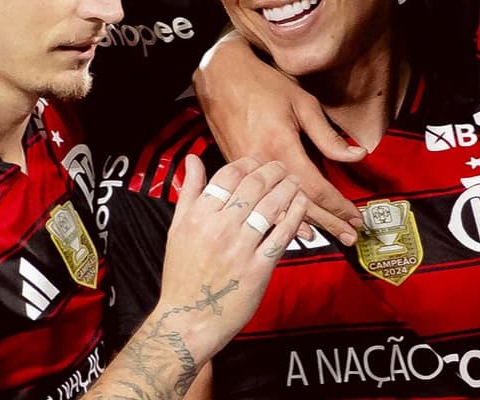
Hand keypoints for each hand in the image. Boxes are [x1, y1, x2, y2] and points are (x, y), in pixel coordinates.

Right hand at [92, 156, 305, 397]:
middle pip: (254, 186)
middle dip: (273, 171)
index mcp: (198, 216)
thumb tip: (192, 160)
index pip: (229, 175)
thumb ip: (188, 192)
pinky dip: (296, 215)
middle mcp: (219, 228)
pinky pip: (282, 235)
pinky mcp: (258, 268)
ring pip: (271, 206)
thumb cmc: (182, 275)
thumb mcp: (177, 229)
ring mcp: (240, 248)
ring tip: (295, 182)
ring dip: (288, 188)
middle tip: (282, 168)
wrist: (188, 320)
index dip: (248, 163)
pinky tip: (302, 204)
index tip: (259, 162)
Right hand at [194, 34, 364, 244]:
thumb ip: (328, 136)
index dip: (338, 206)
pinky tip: (294, 226)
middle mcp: (262, 166)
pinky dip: (281, 216)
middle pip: (300, 205)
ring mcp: (247, 170)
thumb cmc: (263, 85)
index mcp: (280, 148)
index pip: (316, 189)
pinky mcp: (237, 169)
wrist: (221, 76)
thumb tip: (357, 155)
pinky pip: (263, 200)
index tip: (356, 217)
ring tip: (329, 236)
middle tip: (350, 237)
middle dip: (328, 222)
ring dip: (307, 223)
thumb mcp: (302, 104)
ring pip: (279, 206)